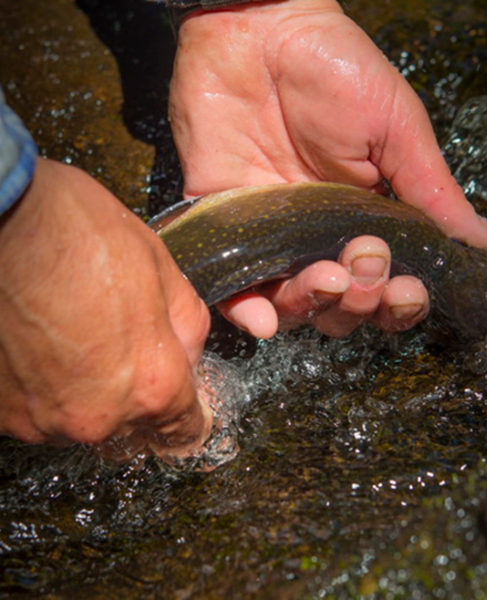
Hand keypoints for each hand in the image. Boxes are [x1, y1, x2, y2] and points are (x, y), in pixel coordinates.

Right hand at [0, 158, 211, 458]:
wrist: (3, 218)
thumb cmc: (80, 235)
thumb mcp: (163, 270)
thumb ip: (189, 330)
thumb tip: (188, 358)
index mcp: (151, 385)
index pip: (184, 433)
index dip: (188, 417)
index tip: (182, 404)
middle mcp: (96, 417)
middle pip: (132, 432)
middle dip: (136, 400)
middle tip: (122, 351)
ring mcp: (39, 419)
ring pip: (80, 422)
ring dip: (85, 394)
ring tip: (76, 338)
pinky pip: (37, 411)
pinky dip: (44, 388)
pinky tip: (42, 345)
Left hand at [169, 0, 486, 337]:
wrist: (258, 33)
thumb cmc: (335, 71)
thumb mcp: (395, 130)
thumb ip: (431, 192)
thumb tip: (483, 242)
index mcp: (364, 222)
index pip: (386, 286)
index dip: (398, 301)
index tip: (406, 285)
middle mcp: (318, 240)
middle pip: (341, 307)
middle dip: (360, 301)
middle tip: (365, 262)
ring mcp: (271, 238)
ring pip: (293, 306)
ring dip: (314, 308)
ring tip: (328, 278)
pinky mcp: (226, 227)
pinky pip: (233, 288)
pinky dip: (247, 313)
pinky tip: (264, 319)